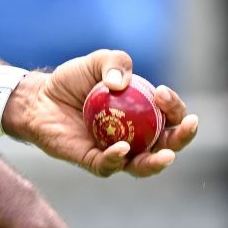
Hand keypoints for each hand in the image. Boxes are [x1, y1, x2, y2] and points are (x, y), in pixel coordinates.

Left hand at [6, 49, 199, 177]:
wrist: (40, 97)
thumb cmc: (73, 80)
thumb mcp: (97, 61)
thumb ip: (115, 61)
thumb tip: (121, 83)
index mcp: (143, 113)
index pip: (170, 115)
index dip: (175, 107)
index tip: (162, 92)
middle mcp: (135, 136)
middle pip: (167, 144)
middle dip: (182, 138)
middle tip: (188, 126)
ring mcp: (115, 151)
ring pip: (142, 165)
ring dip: (157, 162)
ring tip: (166, 155)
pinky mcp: (92, 161)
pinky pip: (109, 166)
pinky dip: (116, 159)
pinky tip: (121, 149)